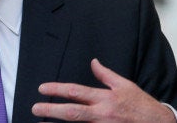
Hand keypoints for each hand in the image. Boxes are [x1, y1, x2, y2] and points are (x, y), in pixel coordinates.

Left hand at [32, 59, 175, 121]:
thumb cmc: (142, 106)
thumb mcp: (126, 85)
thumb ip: (106, 75)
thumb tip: (93, 62)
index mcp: (105, 98)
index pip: (76, 91)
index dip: (57, 89)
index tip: (42, 88)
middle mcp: (101, 114)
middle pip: (71, 112)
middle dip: (51, 110)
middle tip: (35, 108)